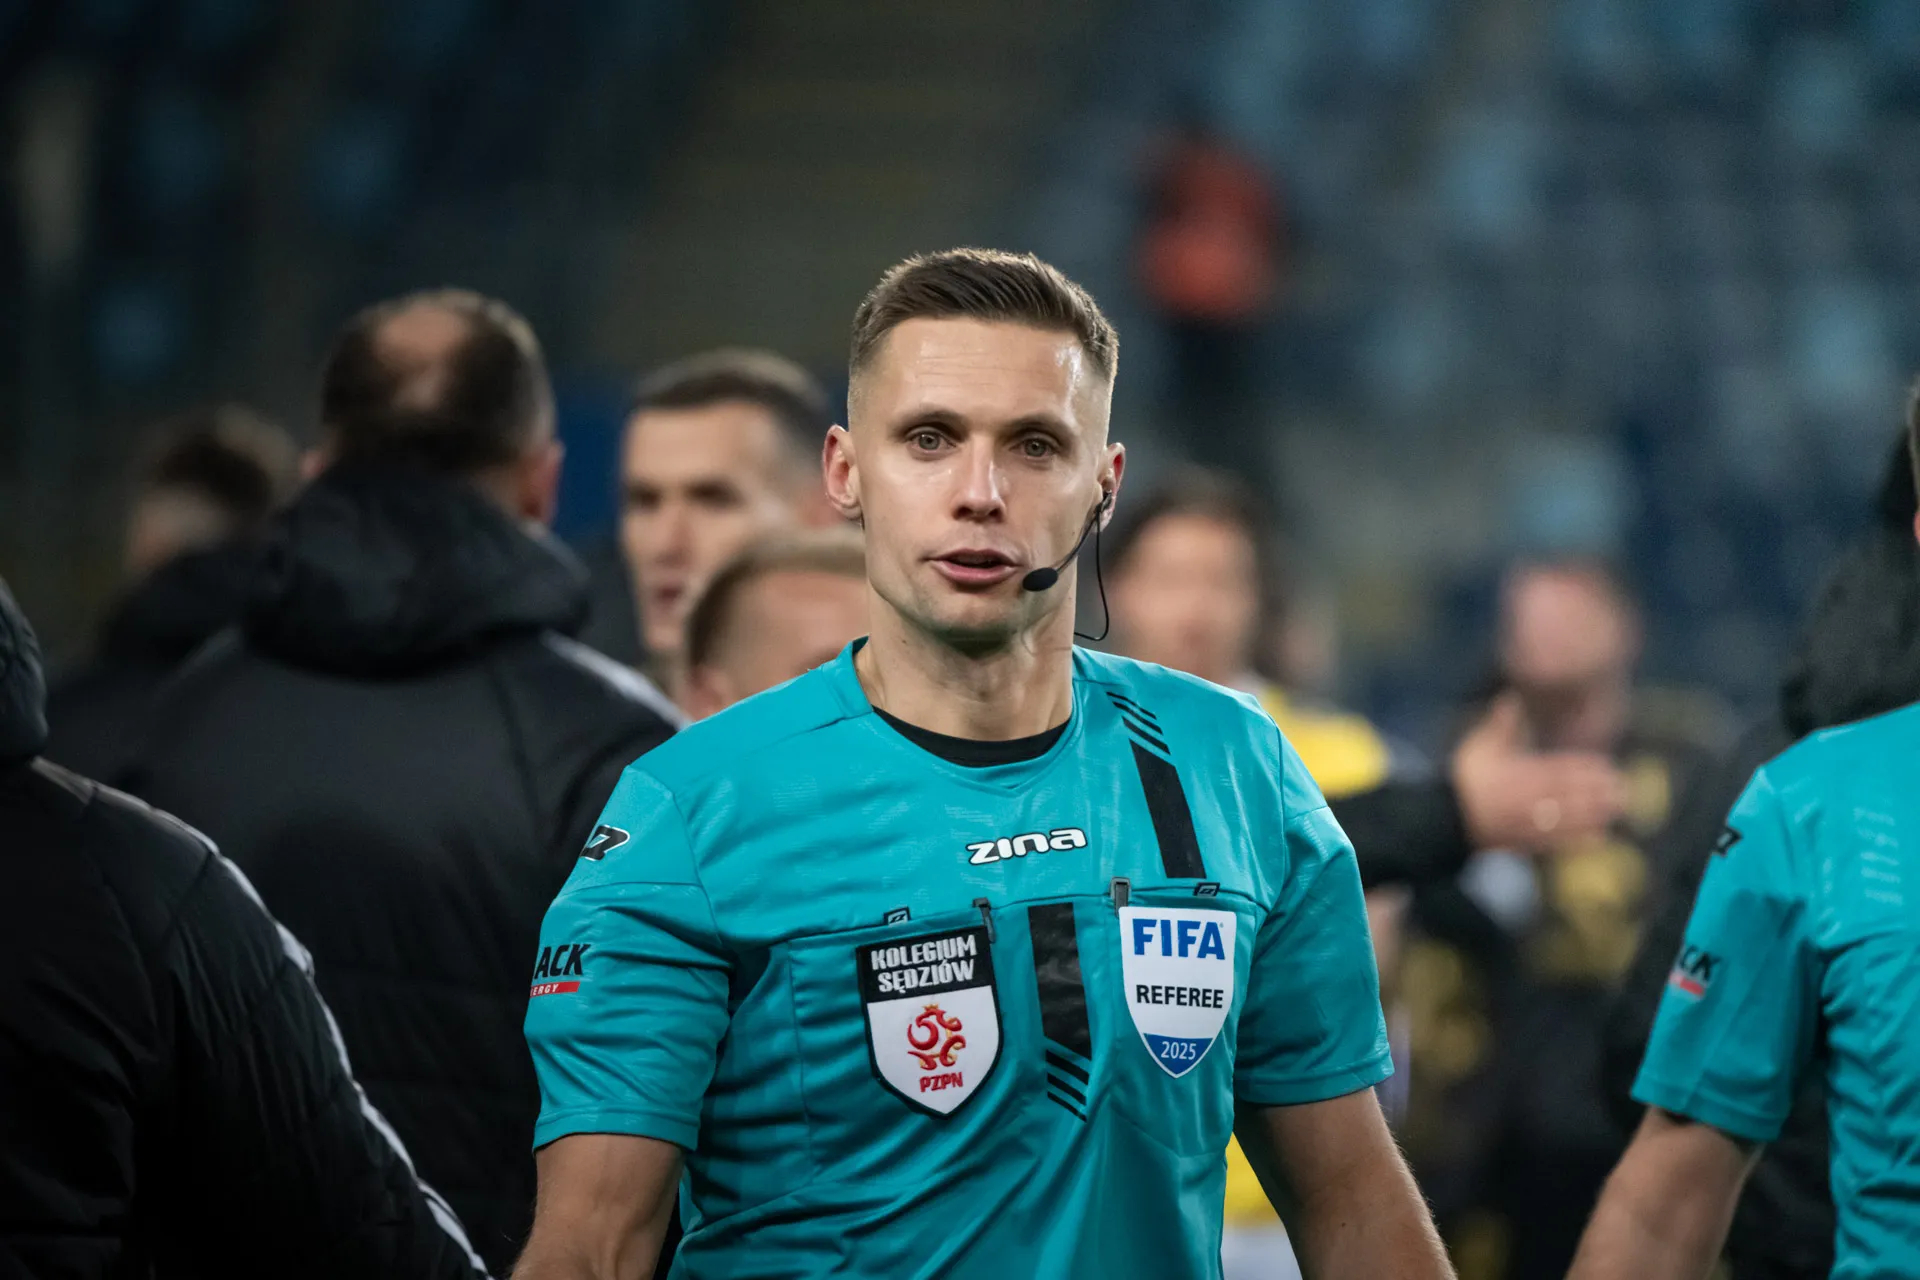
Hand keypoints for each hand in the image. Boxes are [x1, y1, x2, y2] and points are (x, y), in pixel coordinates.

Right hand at [1450, 693, 1625, 852]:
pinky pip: (1554, 843)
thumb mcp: (1478, 747)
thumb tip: (1511, 696)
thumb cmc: (1466, 779)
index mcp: (1513, 776)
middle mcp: (1520, 802)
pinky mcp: (1523, 843)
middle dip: (1595, 794)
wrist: (1444, 818)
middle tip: (1622, 789)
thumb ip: (1499, 726)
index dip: (1582, 769)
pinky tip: (1600, 837)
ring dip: (1593, 816)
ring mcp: (1522, 824)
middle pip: (1565, 797)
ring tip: (1617, 810)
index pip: (1554, 771)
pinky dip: (1578, 841)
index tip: (1605, 765)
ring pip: (1564, 820)